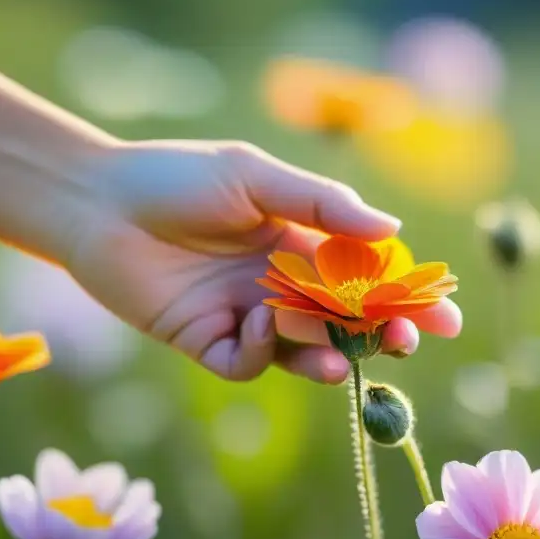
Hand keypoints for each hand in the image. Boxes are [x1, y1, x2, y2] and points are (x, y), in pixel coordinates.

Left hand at [65, 140, 461, 382]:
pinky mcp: (206, 341)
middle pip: (344, 321)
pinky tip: (257, 320)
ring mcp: (245, 315)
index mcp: (300, 243)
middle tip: (405, 343)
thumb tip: (393, 230)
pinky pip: (248, 362)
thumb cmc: (176, 177)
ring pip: (301, 349)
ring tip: (341, 359)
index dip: (405, 297)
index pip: (366, 277)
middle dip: (379, 335)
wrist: (97, 201)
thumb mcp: (255, 177)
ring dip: (326, 355)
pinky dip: (261, 350)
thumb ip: (322, 204)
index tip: (443, 316)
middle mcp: (279, 284)